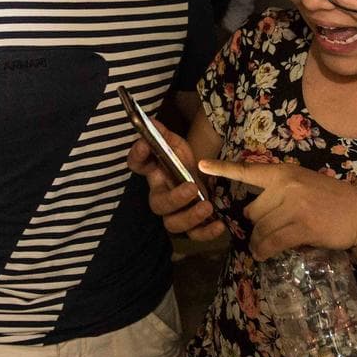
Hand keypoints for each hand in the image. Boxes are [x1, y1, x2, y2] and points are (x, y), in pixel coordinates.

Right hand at [126, 120, 223, 240]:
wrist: (200, 173)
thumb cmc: (182, 160)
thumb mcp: (175, 143)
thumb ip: (164, 134)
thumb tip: (152, 122)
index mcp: (154, 172)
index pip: (137, 164)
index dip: (137, 156)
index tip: (145, 144)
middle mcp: (160, 194)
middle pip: (158, 204)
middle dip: (175, 198)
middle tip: (192, 187)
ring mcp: (175, 211)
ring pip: (173, 224)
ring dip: (190, 217)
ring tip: (207, 206)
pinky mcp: (192, 223)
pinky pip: (194, 234)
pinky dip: (206, 233)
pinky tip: (219, 225)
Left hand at [199, 159, 356, 260]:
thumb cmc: (330, 200)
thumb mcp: (303, 184)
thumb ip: (278, 192)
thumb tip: (251, 214)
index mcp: (284, 172)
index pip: (248, 170)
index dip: (223, 168)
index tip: (201, 165)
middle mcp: (286, 186)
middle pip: (252, 212)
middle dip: (257, 225)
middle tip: (271, 231)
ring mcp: (295, 206)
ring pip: (260, 230)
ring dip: (259, 243)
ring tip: (265, 247)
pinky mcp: (301, 226)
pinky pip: (272, 242)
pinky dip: (264, 252)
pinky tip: (264, 255)